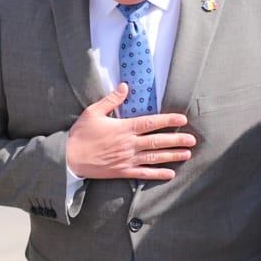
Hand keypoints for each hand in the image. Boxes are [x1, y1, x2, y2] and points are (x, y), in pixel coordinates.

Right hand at [64, 83, 195, 180]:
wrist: (68, 158)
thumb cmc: (80, 134)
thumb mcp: (93, 112)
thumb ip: (112, 100)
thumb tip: (126, 86)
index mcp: (123, 128)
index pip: (151, 122)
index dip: (168, 120)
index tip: (182, 119)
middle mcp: (128, 144)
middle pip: (157, 141)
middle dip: (176, 140)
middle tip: (192, 139)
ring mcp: (126, 159)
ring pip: (154, 158)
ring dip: (172, 156)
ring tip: (187, 155)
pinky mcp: (122, 172)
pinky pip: (143, 174)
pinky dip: (157, 174)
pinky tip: (169, 173)